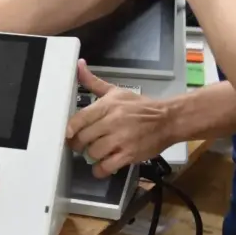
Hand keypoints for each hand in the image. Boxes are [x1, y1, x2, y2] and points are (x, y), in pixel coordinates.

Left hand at [66, 61, 170, 177]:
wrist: (167, 119)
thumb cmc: (139, 106)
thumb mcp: (115, 91)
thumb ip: (93, 82)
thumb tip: (78, 64)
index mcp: (107, 105)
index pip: (80, 118)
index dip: (69, 129)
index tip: (68, 134)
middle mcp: (112, 122)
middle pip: (84, 138)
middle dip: (78, 144)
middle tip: (80, 145)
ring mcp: (121, 139)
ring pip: (93, 152)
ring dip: (90, 156)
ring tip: (93, 153)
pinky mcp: (129, 154)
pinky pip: (107, 166)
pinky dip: (100, 170)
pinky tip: (101, 166)